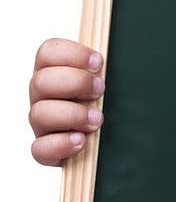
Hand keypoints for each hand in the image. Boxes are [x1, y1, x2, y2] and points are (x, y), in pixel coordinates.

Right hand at [29, 38, 104, 165]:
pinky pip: (39, 148)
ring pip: (39, 114)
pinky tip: (81, 141)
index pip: (48, 52)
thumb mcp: (106, 80)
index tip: (98, 63)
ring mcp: (41, 123)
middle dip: (75, 83)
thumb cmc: (106, 103)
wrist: (107, 142)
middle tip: (101, 90)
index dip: (72, 54)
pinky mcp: (44, 149)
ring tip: (97, 119)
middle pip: (41, 81)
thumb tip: (110, 55)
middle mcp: (42, 96)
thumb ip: (103, 67)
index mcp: (53, 71)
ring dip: (72, 114)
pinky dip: (61, 144)